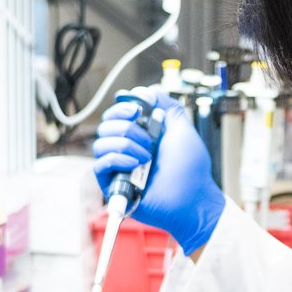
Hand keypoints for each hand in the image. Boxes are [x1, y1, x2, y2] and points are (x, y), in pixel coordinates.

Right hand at [93, 88, 224, 255]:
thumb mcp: (183, 130)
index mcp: (140, 136)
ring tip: (146, 158)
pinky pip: (99, 165)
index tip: (137, 111)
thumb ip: (168, 106)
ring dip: (126, 146)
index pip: (115, 115)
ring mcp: (120, 168)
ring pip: (100, 144)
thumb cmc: (191, 171)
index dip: (121, 108)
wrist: (192, 199)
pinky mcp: (114, 186)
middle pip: (105, 126)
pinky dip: (117, 159)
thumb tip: (147, 92)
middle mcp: (127, 150)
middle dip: (128, 128)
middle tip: (149, 142)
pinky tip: (135, 164)